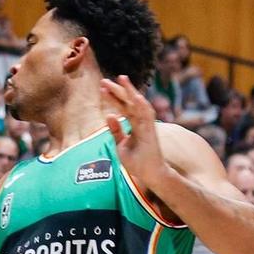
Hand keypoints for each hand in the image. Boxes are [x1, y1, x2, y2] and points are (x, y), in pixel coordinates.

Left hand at [99, 76, 168, 191]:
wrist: (150, 175)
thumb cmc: (137, 162)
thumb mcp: (120, 145)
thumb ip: (116, 130)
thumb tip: (109, 114)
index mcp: (134, 124)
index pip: (123, 106)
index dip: (113, 97)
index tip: (102, 87)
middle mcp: (141, 122)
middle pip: (129, 102)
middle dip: (118, 90)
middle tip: (104, 80)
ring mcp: (147, 126)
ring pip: (139, 104)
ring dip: (130, 91)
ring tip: (121, 78)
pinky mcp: (152, 132)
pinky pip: (148, 117)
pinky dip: (142, 106)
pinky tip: (136, 96)